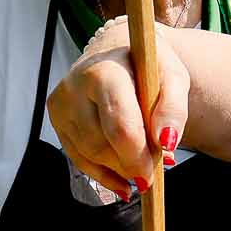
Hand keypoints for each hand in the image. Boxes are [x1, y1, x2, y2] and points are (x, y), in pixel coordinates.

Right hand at [46, 16, 187, 193]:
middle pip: (101, 145)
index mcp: (105, 72)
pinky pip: (77, 157)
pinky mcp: (56, 117)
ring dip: (117, 170)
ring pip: (88, 155)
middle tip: (151, 170)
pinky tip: (121, 179)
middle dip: (128, 165)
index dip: (138, 156)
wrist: (118, 50)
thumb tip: (166, 141)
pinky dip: (102, 174)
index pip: (120, 127)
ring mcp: (61, 103)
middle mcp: (75, 86)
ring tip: (140, 166)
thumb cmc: (148, 65)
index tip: (154, 171)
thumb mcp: (173, 78)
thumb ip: (174, 108)